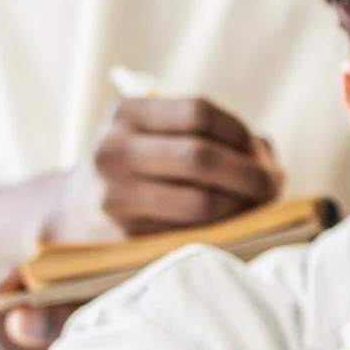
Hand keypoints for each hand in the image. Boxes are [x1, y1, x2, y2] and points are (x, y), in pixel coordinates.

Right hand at [45, 95, 280, 245]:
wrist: (74, 213)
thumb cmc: (137, 168)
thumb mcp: (154, 136)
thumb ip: (211, 135)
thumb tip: (267, 157)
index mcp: (126, 114)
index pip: (198, 113)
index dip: (239, 132)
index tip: (258, 151)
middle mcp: (113, 151)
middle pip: (201, 157)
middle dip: (251, 173)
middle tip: (275, 185)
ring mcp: (115, 196)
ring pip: (202, 201)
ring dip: (245, 206)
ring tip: (261, 206)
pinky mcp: (126, 236)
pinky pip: (193, 233)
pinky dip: (224, 229)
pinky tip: (235, 224)